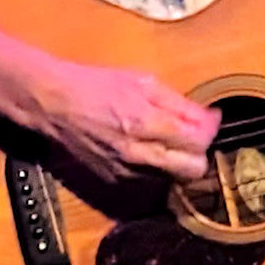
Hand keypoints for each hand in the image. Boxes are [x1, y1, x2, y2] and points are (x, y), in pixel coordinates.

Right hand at [35, 59, 220, 185]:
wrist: (54, 104)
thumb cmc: (97, 86)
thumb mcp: (143, 82)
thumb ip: (179, 104)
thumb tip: (210, 119)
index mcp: (146, 124)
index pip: (198, 142)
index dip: (210, 130)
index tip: (210, 119)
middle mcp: (138, 154)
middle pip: (191, 171)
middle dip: (200, 154)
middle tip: (194, 136)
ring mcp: (125, 172)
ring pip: (173, 180)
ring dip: (179, 163)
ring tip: (171, 141)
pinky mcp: (114, 182)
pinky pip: (150, 181)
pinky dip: (157, 169)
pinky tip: (149, 149)